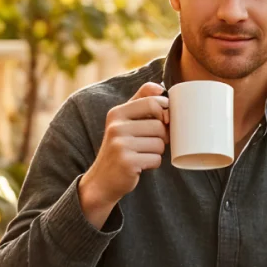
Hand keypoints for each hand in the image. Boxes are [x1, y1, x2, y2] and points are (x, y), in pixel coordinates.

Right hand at [79, 82, 168, 228]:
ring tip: (143, 154)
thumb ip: (141, 100)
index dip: (164, 112)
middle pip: (159, 126)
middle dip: (162, 137)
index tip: (162, 121)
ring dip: (157, 151)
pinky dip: (153, 164)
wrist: (102, 180)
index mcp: (117, 113)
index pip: (153, 102)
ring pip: (160, 143)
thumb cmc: (120, 147)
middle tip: (151, 143)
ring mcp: (120, 144)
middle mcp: (116, 126)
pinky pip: (156, 159)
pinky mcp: (127, 162)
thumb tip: (160, 86)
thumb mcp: (124, 121)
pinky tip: (140, 164)